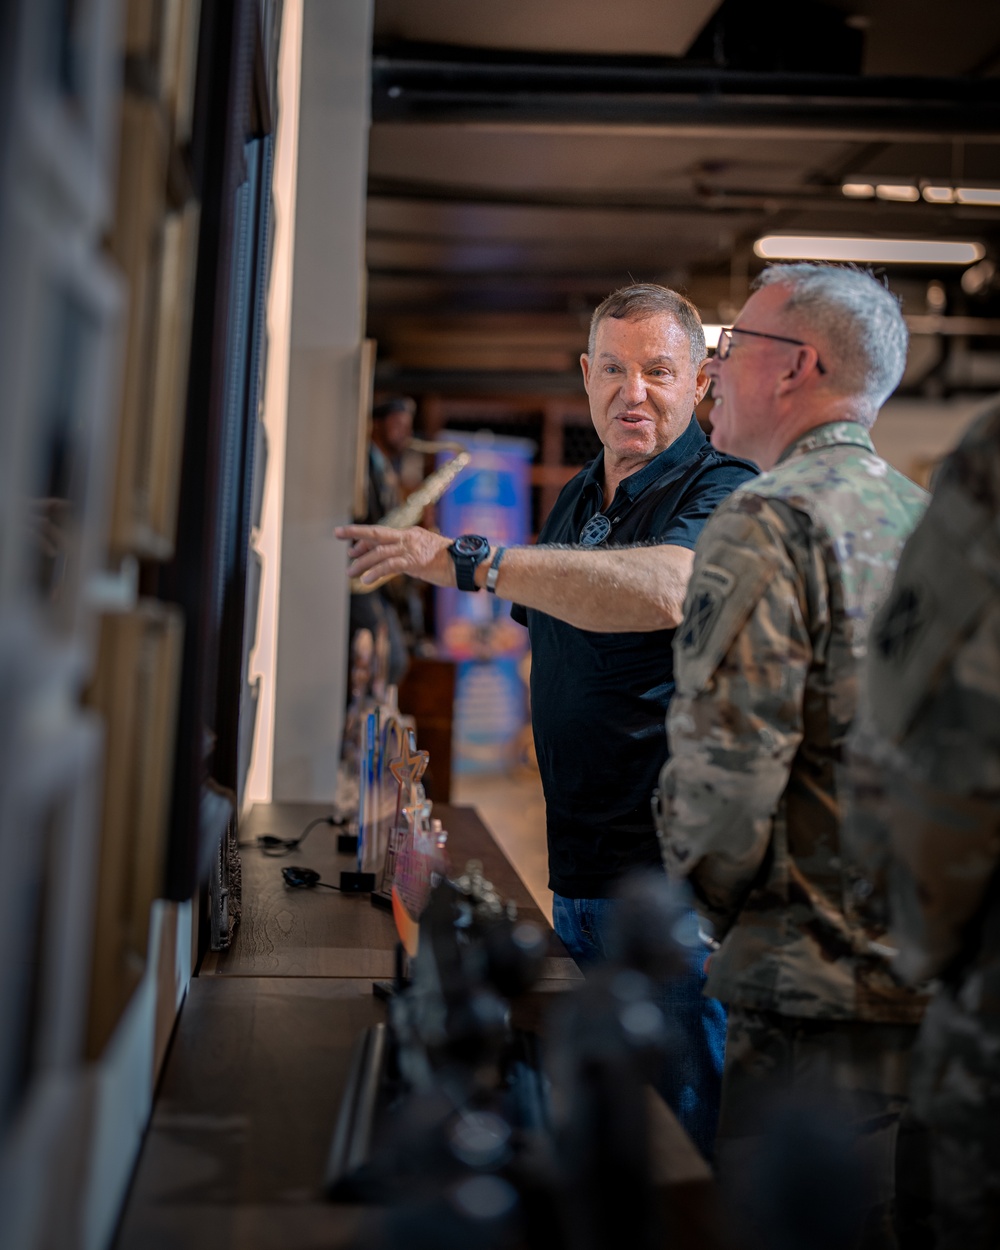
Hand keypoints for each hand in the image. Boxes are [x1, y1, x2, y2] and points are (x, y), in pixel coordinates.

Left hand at [335, 523, 456, 587]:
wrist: (466, 564)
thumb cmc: (450, 563)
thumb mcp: (426, 555)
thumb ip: (409, 557)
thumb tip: (395, 564)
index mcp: (410, 535)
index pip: (382, 534)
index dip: (364, 539)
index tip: (351, 547)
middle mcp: (408, 538)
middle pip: (376, 533)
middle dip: (355, 533)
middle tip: (337, 534)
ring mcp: (411, 548)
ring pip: (379, 553)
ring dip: (362, 563)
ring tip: (350, 572)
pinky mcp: (415, 561)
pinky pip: (390, 565)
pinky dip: (376, 572)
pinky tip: (367, 580)